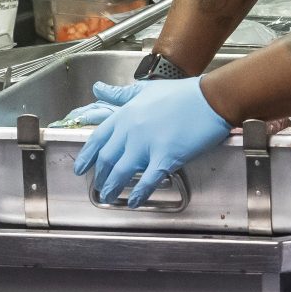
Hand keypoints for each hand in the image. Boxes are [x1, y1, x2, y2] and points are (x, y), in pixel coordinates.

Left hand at [71, 79, 230, 205]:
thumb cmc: (182, 93)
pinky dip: (139, 193)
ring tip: (109, 198)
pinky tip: (133, 202)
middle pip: (107, 158)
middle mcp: (131, 130)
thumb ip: (120, 94)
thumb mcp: (146, 89)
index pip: (98, 138)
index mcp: (126, 114)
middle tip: (98, 187)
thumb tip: (98, 89)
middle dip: (100, 176)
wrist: (210, 98)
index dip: (87, 156)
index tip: (80, 168)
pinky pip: (148, 180)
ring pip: (121, 171)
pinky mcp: (166, 156)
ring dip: (113, 187)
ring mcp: (147, 144)